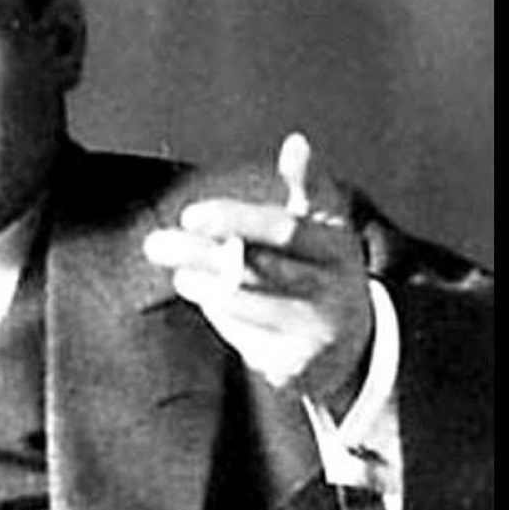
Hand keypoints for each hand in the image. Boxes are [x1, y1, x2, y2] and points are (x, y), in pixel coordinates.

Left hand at [143, 133, 373, 412]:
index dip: (236, 220)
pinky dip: (221, 320)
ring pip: (240, 304)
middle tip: (157, 243)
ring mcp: (316, 331)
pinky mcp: (295, 367)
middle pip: (251, 268)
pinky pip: (242, 340)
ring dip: (202, 287)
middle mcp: (334, 289)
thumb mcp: (321, 231)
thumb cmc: (320, 272)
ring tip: (184, 278)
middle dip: (197, 254)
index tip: (190, 215)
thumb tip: (298, 141)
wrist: (353, 349)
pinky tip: (215, 306)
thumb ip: (304, 189)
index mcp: (337, 247)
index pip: (281, 228)